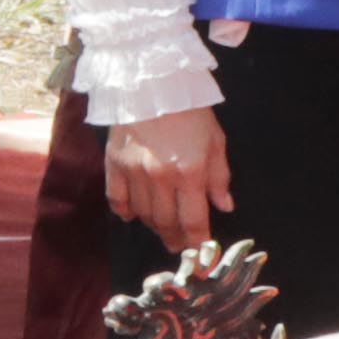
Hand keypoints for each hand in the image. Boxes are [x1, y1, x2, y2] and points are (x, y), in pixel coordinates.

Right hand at [106, 107, 228, 254]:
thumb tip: (224, 207)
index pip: (195, 221)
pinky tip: (133, 215)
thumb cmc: (190, 111)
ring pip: (144, 215)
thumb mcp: (216, 141)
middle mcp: (161, 177)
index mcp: (190, 173)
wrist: (152, 81)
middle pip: (167, 223)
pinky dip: (125, 212)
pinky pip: (117, 199)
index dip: (199, 244)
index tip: (203, 257)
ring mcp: (134, 172)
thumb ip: (219, 177)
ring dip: (154, 226)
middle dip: (176, 240)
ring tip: (163, 228)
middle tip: (181, 246)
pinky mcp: (114, 163)